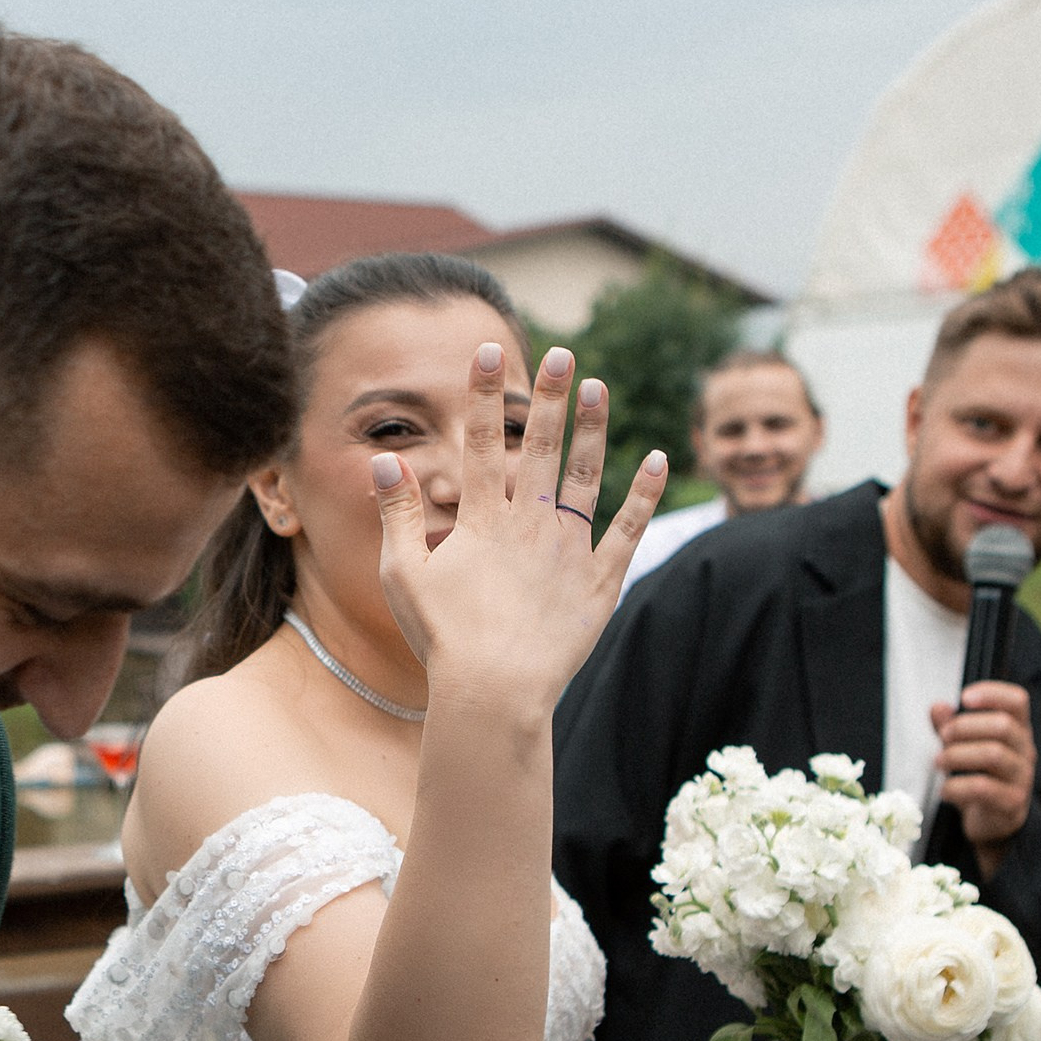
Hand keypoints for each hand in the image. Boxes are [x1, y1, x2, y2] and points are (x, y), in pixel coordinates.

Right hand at [371, 343, 666, 716]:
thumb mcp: (403, 574)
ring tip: (599, 387)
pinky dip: (644, 494)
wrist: (496, 689)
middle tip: (561, 353)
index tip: (486, 351)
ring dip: (592, 429)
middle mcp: (528, 523)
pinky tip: (656, 459)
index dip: (481, 394)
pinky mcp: (600, 580)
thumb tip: (384, 459)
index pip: (478, 443)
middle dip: (548, 395)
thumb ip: (397, 514)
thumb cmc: (442, 637)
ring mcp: (569, 549)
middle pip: (538, 446)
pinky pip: (628, 529)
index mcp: (481, 520)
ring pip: (585, 475)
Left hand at [929, 681, 1035, 872]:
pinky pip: (984, 788)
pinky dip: (957, 787)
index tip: (964, 697)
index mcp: (1017, 730)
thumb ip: (950, 726)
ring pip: (994, 755)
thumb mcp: (963, 748)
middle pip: (1003, 726)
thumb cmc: (979, 776)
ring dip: (957, 755)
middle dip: (964, 727)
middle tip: (942, 737)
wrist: (992, 823)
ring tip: (938, 762)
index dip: (993, 693)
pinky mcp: (1012, 803)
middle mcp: (1025, 751)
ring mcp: (1022, 777)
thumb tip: (937, 707)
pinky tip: (945, 790)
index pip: (1017, 701)